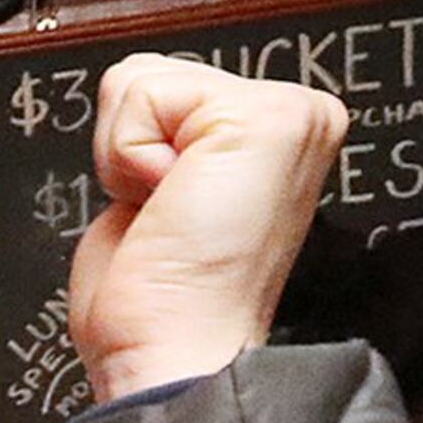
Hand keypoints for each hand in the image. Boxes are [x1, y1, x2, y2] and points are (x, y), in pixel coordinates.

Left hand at [65, 54, 347, 401]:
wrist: (175, 349)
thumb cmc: (166, 299)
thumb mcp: (163, 193)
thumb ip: (171, 140)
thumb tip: (150, 119)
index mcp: (274, 139)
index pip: (164, 87)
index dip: (135, 152)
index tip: (168, 212)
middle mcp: (296, 119)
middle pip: (149, 74)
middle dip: (127, 149)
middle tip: (166, 214)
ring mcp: (290, 113)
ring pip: (141, 78)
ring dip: (126, 154)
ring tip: (169, 209)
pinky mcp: (268, 116)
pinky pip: (143, 95)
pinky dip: (128, 155)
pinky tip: (169, 202)